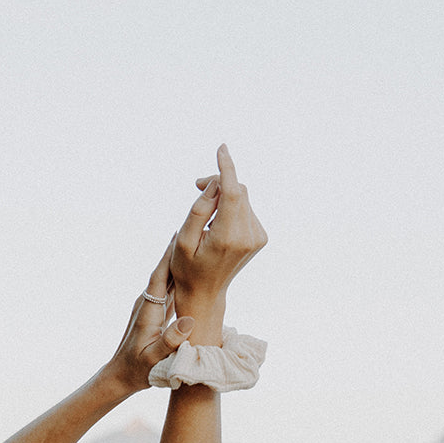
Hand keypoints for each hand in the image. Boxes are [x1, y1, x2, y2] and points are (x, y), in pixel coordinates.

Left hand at [105, 239, 195, 392]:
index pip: (159, 277)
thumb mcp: (154, 359)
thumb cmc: (137, 371)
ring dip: (182, 259)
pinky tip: (193, 267)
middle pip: (165, 270)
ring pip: (169, 277)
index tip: (181, 233)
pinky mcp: (157, 312)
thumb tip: (188, 320)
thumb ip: (169, 341)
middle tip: (193, 226)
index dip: (170, 256)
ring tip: (197, 239)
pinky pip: (171, 288)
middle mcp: (148, 303)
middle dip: (178, 249)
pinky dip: (182, 275)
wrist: (120, 377)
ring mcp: (152, 307)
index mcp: (147, 311)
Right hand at [170, 145, 266, 304]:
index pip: (232, 193)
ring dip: (224, 195)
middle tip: (197, 186)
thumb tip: (216, 184)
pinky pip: (246, 208)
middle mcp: (248, 236)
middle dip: (219, 183)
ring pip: (242, 198)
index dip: (227, 168)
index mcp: (228, 238)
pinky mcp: (260, 237)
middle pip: (237, 191)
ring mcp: (257, 237)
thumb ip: (199, 210)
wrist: (206, 293)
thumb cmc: (188, 268)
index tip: (222, 149)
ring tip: (206, 207)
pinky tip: (219, 221)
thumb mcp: (183, 241)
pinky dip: (232, 207)